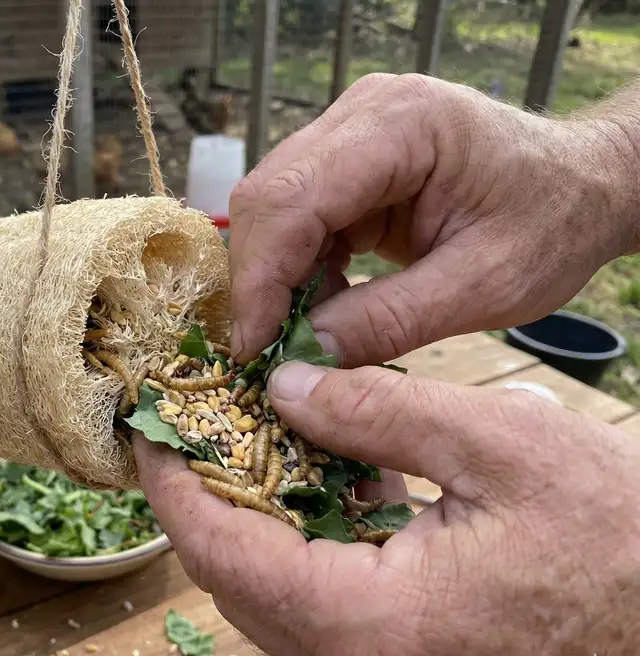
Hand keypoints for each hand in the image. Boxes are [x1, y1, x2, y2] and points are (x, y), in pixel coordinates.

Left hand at [134, 362, 639, 655]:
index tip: (150, 424)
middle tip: (199, 419)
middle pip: (236, 577)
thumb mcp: (507, 450)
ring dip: (256, 514)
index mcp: (368, 625)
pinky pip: (325, 604)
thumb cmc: (624, 549)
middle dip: (206, 493)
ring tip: (255, 436)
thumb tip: (285, 389)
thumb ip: (383, 412)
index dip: (173, 483)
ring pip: (276, 593)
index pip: (221, 552)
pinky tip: (330, 479)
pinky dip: (309, 540)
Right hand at [228, 72, 639, 366]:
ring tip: (303, 333)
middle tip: (269, 350)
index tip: (253, 349)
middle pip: (268, 197)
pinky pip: (297, 216)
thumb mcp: (485, 286)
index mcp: (402, 124)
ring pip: (273, 209)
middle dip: (260, 281)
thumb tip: (304, 358)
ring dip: (277, 277)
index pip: (292, 199)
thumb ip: (390, 321)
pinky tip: (323, 305)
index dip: (260, 279)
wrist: (586, 186)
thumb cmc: (553, 224)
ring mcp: (352, 131)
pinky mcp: (349, 159)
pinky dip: (298, 268)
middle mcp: (364, 112)